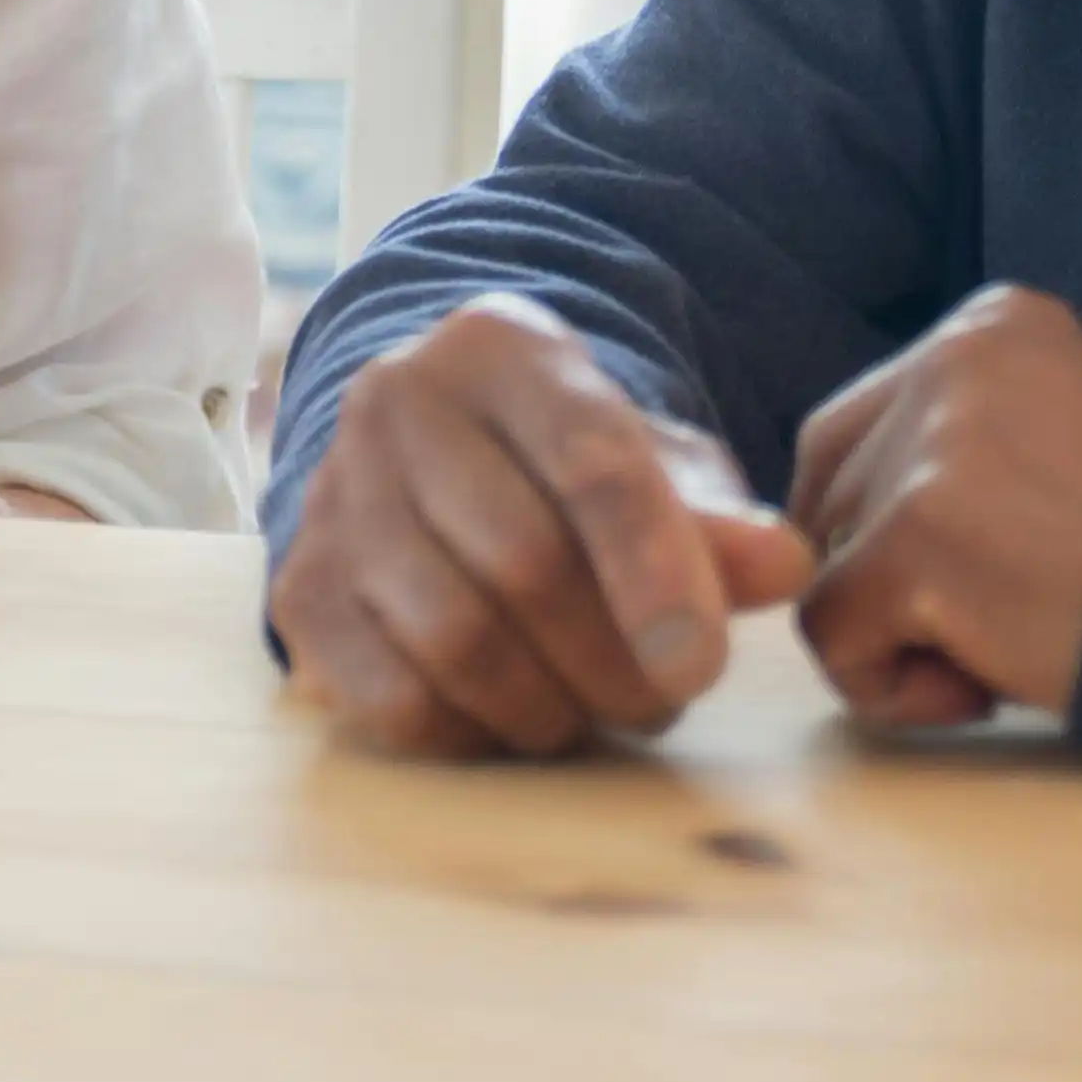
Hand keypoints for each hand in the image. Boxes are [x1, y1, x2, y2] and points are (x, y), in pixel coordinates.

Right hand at [267, 294, 815, 757]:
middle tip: (664, 697)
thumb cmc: (566, 469)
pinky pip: (392, 696)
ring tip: (599, 710)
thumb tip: (780, 566)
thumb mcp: (657, 467)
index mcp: (502, 347)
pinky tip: (518, 722)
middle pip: (522, 561)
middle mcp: (397, 399)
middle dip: (613, 660)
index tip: (704, 665)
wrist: (433, 461)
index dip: (655, 571)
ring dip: (549, 708)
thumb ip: (718, 518)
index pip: (590, 459)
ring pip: (454, 637)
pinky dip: (473, 734)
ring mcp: (335, 493)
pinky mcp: (301, 587)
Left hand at [787, 282, 1081, 728]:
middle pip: (829, 488)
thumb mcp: (1064, 436)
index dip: (878, 523)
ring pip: (828, 564)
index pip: (855, 426)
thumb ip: (962, 442)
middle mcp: (951, 359)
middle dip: (875, 578)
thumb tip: (829, 512)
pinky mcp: (915, 539)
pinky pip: (832, 632)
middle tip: (978, 629)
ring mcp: (929, 447)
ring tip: (1001, 652)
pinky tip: (982, 687)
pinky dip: (885, 684)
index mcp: (993, 321)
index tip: (965, 578)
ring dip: (895, 634)